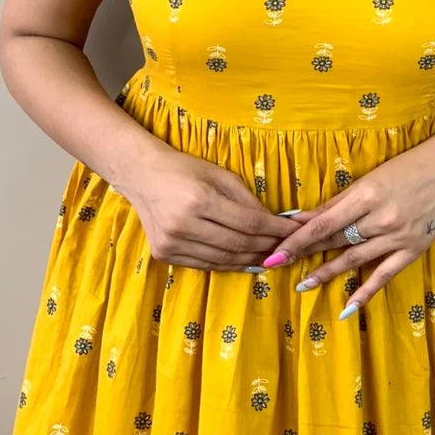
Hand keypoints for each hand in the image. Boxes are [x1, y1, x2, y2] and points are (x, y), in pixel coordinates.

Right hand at [125, 149, 303, 271]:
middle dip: (266, 246)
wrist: (142, 176)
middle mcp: (183, 224)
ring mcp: (172, 243)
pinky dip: (228, 264)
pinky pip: (205, 265)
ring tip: (268, 256)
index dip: (274, 229)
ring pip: (223, 259)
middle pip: (237, 244)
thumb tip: (275, 222)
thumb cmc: (185, 170)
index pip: (248, 222)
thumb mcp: (221, 175)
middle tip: (284, 246)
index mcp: (199, 199)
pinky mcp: (164, 255)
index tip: (292, 230)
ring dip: (250, 259)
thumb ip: (248, 200)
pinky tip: (244, 261)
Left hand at [261, 144, 434, 315]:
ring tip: (303, 285)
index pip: (323, 223)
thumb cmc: (406, 168)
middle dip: (305, 254)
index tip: (275, 253)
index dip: (296, 240)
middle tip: (278, 267)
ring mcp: (397, 237)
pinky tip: (346, 308)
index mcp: (366, 194)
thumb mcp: (369, 179)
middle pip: (335, 241)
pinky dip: (365, 292)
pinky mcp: (413, 250)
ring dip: (326, 273)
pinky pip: (384, 275)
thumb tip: (301, 217)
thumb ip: (336, 202)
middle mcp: (380, 218)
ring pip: (354, 259)